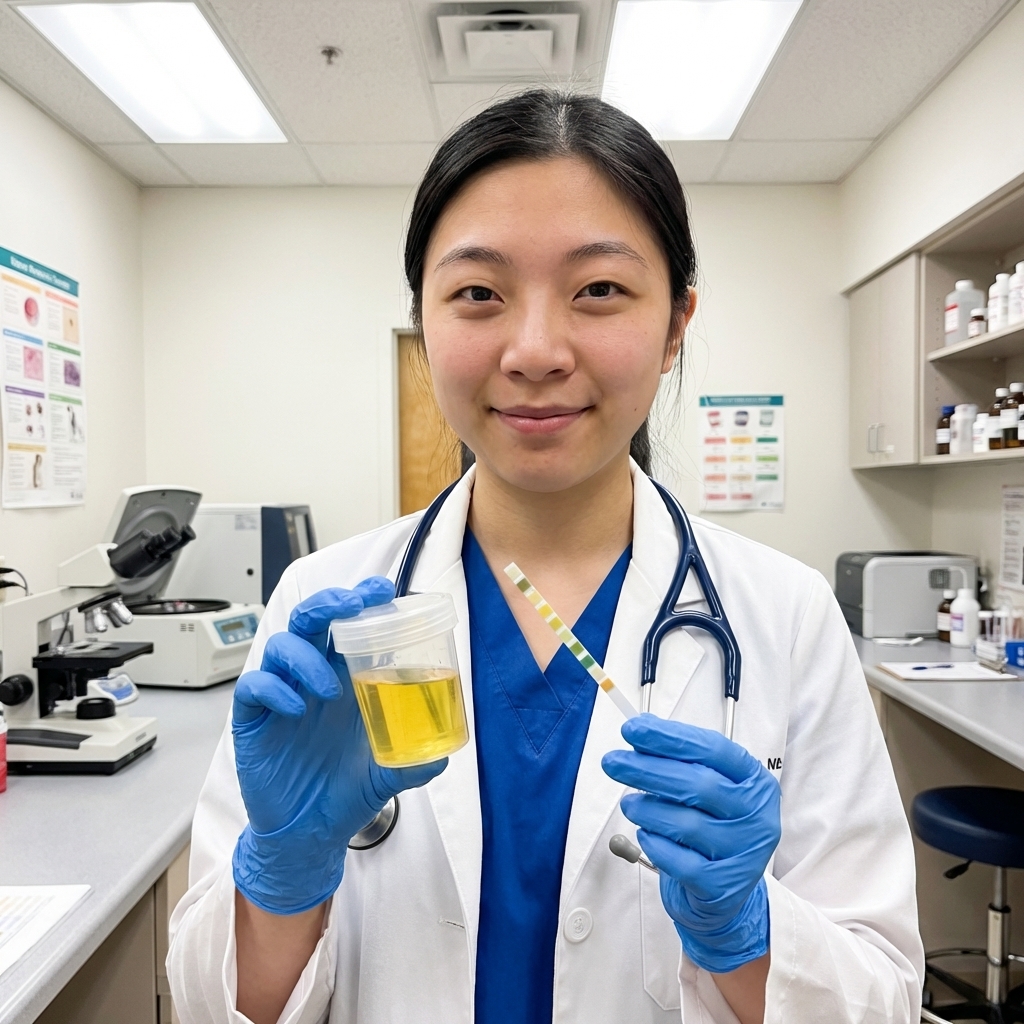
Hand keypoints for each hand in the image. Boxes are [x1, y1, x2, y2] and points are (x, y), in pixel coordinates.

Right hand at [231, 578, 446, 914]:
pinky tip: (295, 709)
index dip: (362, 601)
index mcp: (346, 677)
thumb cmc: (346, 792)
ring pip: (281, 646)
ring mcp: (282, 695)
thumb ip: (415, 761)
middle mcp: (312, 678)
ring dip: (306, 658)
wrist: (308, 835)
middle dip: (330, 604)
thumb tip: (443, 752)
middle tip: (352, 605)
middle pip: (311, 620)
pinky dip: (274, 689)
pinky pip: (254, 687)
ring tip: (330, 690)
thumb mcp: (388, 773)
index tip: (383, 590)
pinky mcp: (253, 719)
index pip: (349, 625)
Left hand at [602, 714, 780, 973]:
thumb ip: (679, 758)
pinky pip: (679, 862)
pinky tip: (646, 834)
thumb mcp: (706, 785)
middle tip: (612, 762)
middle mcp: (756, 816)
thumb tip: (642, 728)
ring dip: (648, 809)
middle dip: (648, 770)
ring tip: (628, 804)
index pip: (713, 749)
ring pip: (686, 824)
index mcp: (755, 781)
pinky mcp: (722, 886)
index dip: (670, 737)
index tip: (631, 729)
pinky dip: (655, 844)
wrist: (725, 889)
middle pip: (698, 784)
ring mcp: (743, 853)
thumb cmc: (712, 824)